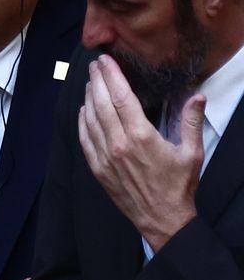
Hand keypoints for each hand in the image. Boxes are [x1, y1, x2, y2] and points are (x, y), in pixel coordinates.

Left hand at [78, 55, 202, 250]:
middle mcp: (118, 144)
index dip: (111, 76)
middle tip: (94, 65)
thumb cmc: (178, 185)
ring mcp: (104, 157)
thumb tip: (197, 96)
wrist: (162, 219)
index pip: (120, 97)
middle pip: (101, 104)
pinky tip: (83, 110)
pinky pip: (85, 139)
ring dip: (88, 98)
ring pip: (90, 119)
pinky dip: (82, 121)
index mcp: (141, 136)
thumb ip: (192, 121)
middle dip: (96, 81)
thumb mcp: (192, 152)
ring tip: (89, 82)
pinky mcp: (97, 168)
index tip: (105, 61)